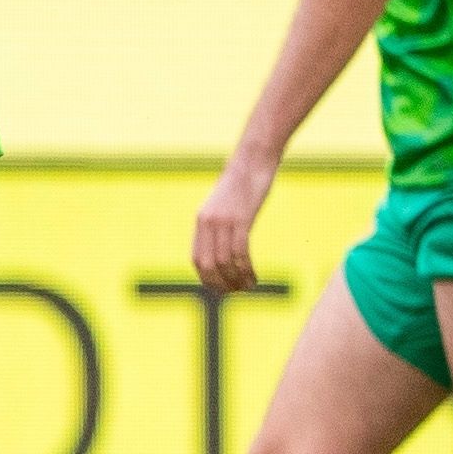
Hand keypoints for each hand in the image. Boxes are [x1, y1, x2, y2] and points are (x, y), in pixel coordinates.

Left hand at [192, 152, 274, 291]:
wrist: (253, 161)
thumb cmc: (243, 184)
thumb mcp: (225, 206)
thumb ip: (221, 224)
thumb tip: (224, 245)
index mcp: (201, 221)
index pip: (197, 259)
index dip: (207, 279)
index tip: (222, 289)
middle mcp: (208, 223)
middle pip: (208, 265)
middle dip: (221, 284)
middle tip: (236, 292)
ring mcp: (223, 220)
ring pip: (225, 262)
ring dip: (237, 279)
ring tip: (249, 287)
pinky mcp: (241, 218)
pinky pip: (240, 252)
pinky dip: (246, 269)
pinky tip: (255, 277)